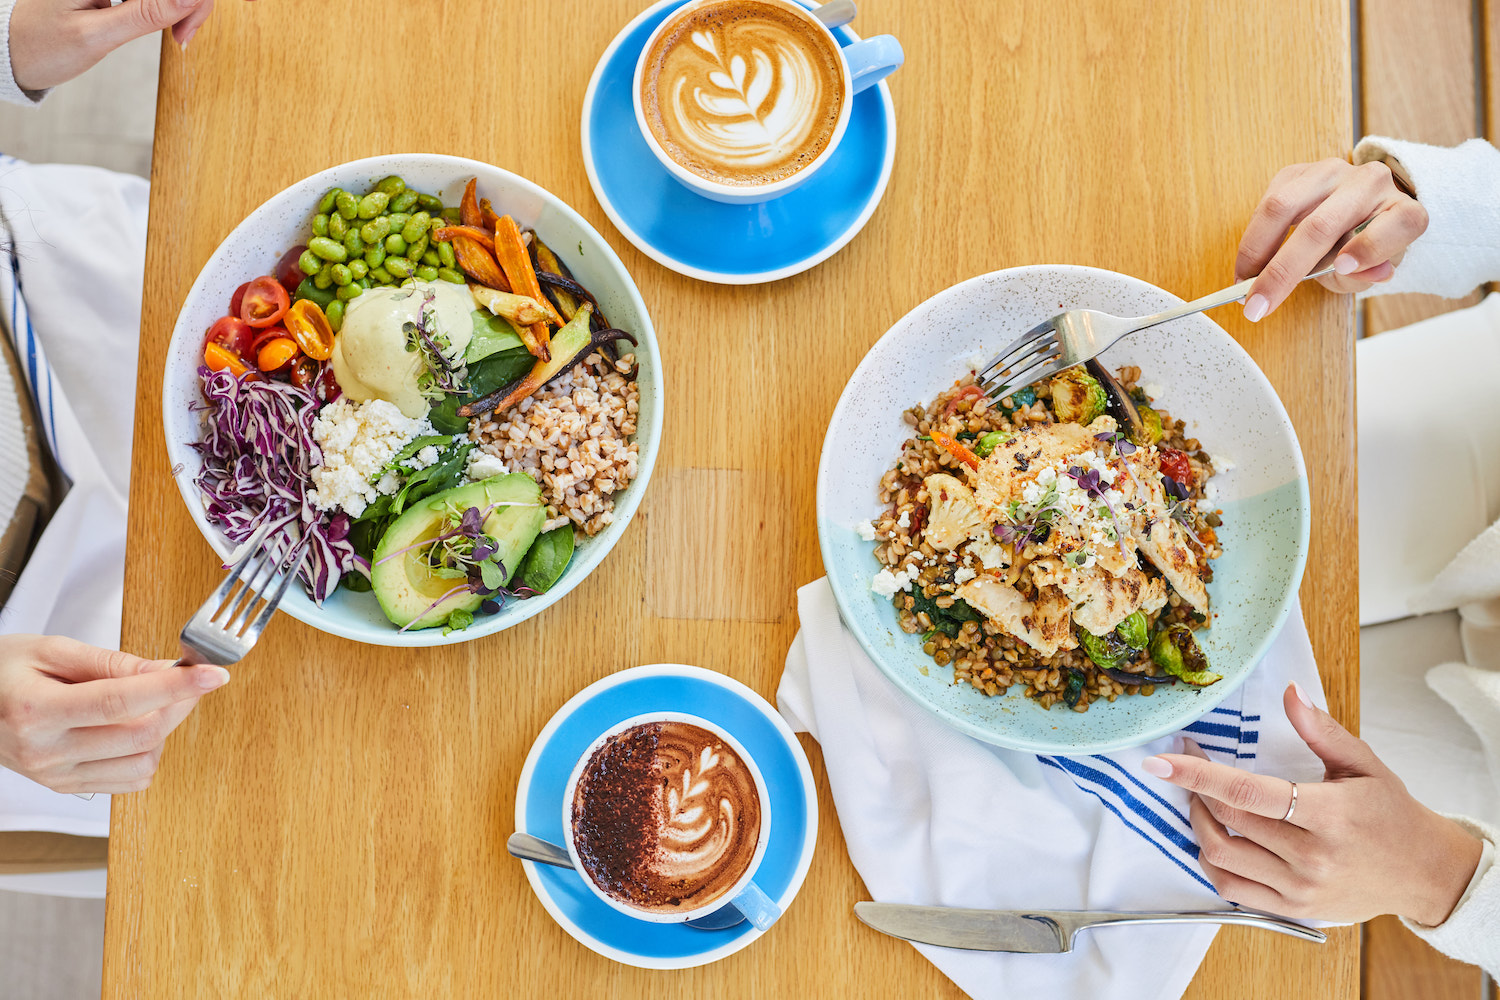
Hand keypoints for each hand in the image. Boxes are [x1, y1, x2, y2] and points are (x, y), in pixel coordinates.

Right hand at [0, 634, 228, 793]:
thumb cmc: (2, 670)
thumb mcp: (51, 649)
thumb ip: (111, 662)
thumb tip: (165, 670)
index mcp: (37, 711)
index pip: (122, 702)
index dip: (175, 687)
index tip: (213, 674)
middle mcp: (46, 752)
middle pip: (141, 735)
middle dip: (180, 702)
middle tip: (191, 677)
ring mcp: (55, 776)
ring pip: (143, 763)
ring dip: (166, 730)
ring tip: (157, 701)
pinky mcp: (64, 787)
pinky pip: (129, 781)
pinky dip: (148, 754)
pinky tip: (137, 727)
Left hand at [8, 0, 249, 91]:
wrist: (13, 50)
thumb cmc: (42, 45)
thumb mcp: (96, 35)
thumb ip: (144, 14)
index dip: (192, 0)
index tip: (186, 30)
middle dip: (191, 2)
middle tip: (183, 36)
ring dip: (182, 6)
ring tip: (176, 34)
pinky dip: (170, 7)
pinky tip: (167, 22)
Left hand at [1141, 682, 1483, 925]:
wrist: (1422, 871)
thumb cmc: (1391, 813)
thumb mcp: (1363, 763)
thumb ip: (1321, 730)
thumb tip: (1290, 692)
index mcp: (1329, 815)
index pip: (1247, 792)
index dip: (1198, 774)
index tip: (1161, 761)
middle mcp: (1312, 857)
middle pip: (1228, 819)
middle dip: (1196, 787)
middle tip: (1189, 765)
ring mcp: (1300, 888)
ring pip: (1221, 855)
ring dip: (1198, 822)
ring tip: (1201, 799)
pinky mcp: (1293, 910)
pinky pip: (1230, 890)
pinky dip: (1211, 861)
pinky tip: (1215, 836)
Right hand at [1235, 158, 1427, 322]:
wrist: (1355, 215)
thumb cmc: (1363, 249)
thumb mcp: (1370, 272)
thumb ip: (1365, 274)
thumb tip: (1357, 271)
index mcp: (1401, 211)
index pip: (1399, 223)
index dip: (1371, 246)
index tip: (1342, 268)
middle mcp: (1371, 182)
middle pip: (1322, 225)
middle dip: (1282, 269)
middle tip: (1257, 303)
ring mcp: (1332, 172)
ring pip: (1283, 206)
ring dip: (1255, 250)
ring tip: (1243, 283)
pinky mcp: (1298, 172)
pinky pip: (1266, 202)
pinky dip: (1253, 238)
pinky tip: (1249, 263)